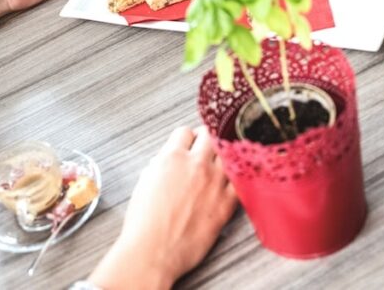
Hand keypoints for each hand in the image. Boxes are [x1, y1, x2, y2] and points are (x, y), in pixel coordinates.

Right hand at [89, 128, 237, 289]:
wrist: (153, 252)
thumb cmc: (144, 224)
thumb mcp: (145, 182)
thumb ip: (160, 165)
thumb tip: (166, 162)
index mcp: (172, 157)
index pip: (185, 131)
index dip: (186, 138)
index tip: (188, 144)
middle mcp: (195, 165)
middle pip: (210, 135)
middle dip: (206, 141)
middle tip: (205, 150)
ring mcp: (214, 183)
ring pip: (228, 154)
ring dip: (222, 158)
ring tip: (218, 166)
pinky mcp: (226, 203)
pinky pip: (240, 181)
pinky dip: (236, 179)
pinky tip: (230, 183)